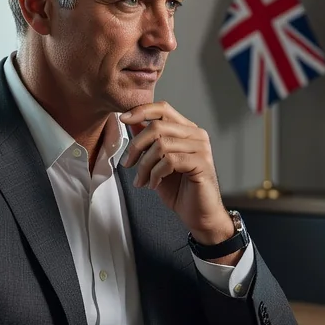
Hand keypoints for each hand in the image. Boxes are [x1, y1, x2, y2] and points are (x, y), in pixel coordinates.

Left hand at [120, 101, 233, 246]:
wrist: (199, 215)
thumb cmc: (180, 190)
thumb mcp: (157, 162)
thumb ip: (149, 142)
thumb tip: (132, 122)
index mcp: (186, 130)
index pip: (163, 109)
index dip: (141, 111)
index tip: (123, 119)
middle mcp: (196, 135)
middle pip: (158, 126)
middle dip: (136, 146)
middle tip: (128, 164)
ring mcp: (201, 148)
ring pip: (161, 145)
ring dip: (144, 165)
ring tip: (141, 181)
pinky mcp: (202, 163)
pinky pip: (169, 161)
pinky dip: (155, 174)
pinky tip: (154, 184)